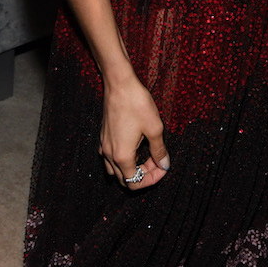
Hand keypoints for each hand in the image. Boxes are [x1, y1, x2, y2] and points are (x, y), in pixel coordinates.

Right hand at [99, 73, 169, 189]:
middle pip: (125, 178)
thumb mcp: (155, 127)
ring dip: (132, 167)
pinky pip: (110, 157)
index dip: (152, 179)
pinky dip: (123, 159)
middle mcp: (109, 155)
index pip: (135, 182)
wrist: (119, 84)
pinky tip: (134, 146)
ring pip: (116, 169)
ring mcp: (103, 145)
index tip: (163, 167)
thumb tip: (165, 165)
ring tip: (147, 154)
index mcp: (122, 156)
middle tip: (157, 160)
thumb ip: (159, 150)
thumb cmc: (137, 104)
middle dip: (143, 173)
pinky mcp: (103, 136)